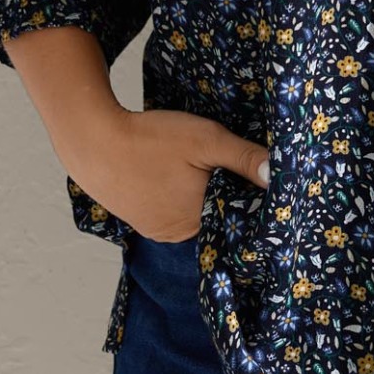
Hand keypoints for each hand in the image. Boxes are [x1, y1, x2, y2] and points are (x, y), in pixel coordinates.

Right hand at [72, 104, 270, 244]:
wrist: (94, 144)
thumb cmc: (152, 139)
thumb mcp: (206, 140)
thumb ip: (245, 158)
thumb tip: (279, 177)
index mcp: (203, 217)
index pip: (242, 213)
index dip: (250, 193)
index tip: (252, 173)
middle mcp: (184, 233)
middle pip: (220, 214)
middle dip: (227, 192)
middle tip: (221, 164)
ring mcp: (162, 231)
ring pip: (197, 214)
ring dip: (202, 195)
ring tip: (194, 168)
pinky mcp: (145, 222)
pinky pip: (175, 214)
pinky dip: (180, 198)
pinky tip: (175, 176)